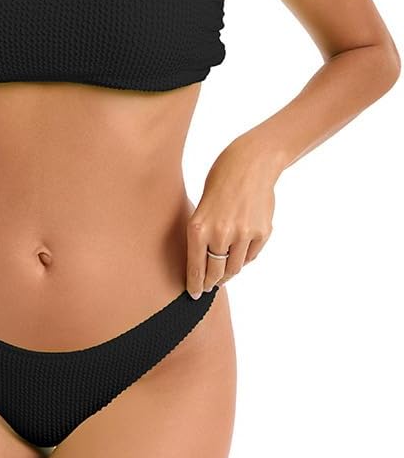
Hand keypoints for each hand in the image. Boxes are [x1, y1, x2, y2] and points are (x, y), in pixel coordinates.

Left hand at [186, 137, 281, 297]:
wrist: (250, 163)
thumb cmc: (220, 181)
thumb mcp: (201, 207)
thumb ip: (202, 234)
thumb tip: (204, 264)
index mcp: (198, 227)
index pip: (195, 267)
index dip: (194, 284)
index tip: (194, 294)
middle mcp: (220, 234)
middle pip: (216, 272)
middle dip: (211, 283)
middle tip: (208, 287)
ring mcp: (243, 234)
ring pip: (235, 268)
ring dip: (228, 273)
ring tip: (223, 272)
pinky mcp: (262, 232)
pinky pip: (251, 256)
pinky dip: (244, 258)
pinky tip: (239, 253)